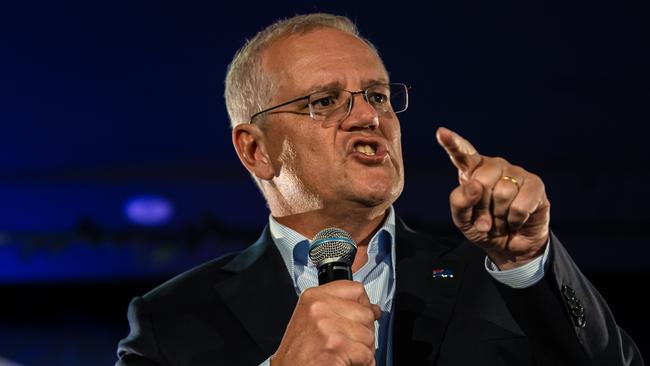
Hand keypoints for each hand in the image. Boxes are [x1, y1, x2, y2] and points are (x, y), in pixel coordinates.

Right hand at [272, 280, 380, 365]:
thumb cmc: (298, 353)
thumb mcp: (314, 320)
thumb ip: (342, 309)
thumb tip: (373, 309)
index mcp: (313, 297)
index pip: (355, 289)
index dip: (362, 305)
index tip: (359, 317)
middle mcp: (319, 308)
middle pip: (366, 313)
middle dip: (363, 331)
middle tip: (347, 343)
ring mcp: (327, 326)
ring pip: (369, 335)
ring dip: (363, 350)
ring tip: (343, 354)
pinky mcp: (336, 346)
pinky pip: (366, 354)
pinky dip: (362, 363)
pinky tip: (345, 362)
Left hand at [436, 127, 549, 269]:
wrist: (511, 246)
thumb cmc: (484, 227)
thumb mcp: (463, 219)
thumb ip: (460, 202)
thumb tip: (475, 186)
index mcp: (473, 170)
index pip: (462, 153)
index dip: (452, 143)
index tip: (441, 132)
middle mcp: (495, 166)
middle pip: (482, 181)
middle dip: (482, 207)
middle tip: (486, 218)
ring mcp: (516, 172)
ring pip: (502, 193)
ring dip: (499, 216)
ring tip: (502, 220)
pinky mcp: (535, 184)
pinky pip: (519, 205)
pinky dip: (515, 220)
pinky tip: (516, 221)